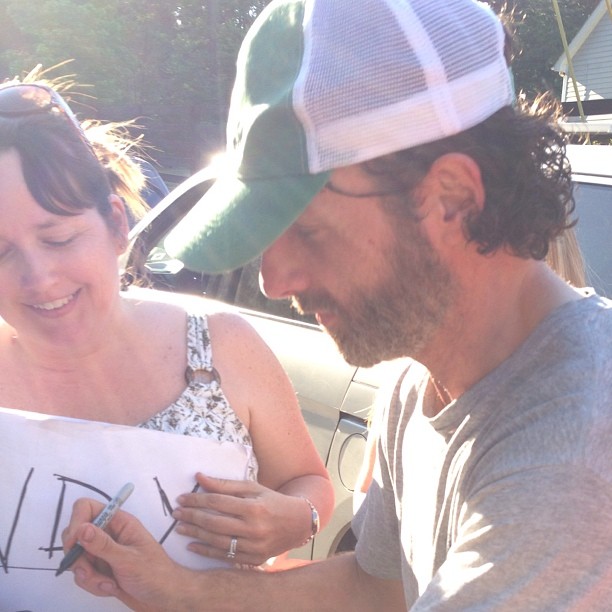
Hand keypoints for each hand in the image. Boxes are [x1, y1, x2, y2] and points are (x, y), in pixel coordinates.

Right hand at [61, 498, 192, 609]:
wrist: (164, 598)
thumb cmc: (155, 574)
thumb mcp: (128, 559)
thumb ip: (103, 545)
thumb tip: (81, 528)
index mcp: (120, 522)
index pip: (87, 508)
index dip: (76, 523)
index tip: (74, 545)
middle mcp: (109, 534)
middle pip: (76, 535)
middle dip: (79, 558)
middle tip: (91, 571)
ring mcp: (103, 552)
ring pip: (77, 558)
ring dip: (89, 576)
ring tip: (110, 584)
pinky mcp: (101, 569)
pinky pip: (83, 574)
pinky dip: (92, 585)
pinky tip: (111, 588)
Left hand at [172, 473, 312, 565]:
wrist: (297, 523)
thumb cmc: (272, 501)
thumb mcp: (252, 487)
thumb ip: (225, 485)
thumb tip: (199, 477)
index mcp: (253, 507)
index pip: (218, 502)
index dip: (197, 499)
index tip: (181, 497)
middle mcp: (253, 528)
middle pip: (214, 522)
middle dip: (191, 517)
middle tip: (176, 513)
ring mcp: (253, 546)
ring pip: (217, 541)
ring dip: (195, 535)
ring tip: (180, 528)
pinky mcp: (253, 559)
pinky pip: (225, 557)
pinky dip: (206, 552)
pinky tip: (192, 546)